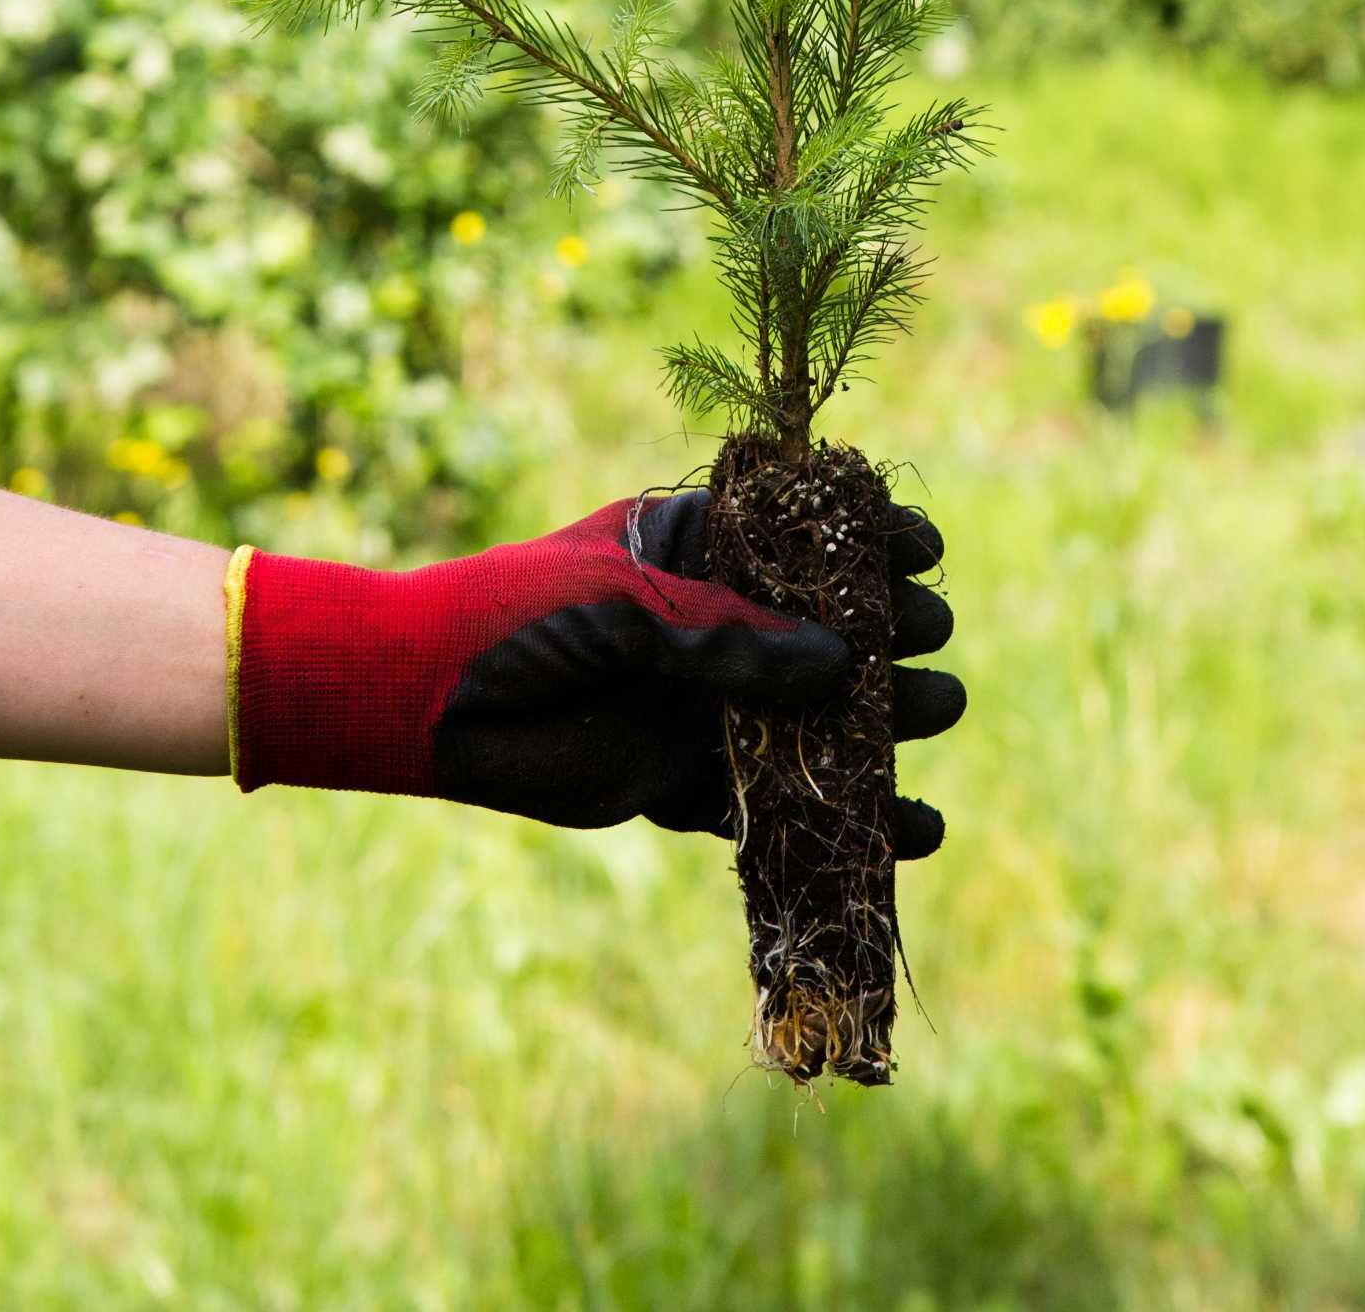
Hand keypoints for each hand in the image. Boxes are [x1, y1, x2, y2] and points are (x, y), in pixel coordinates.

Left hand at [231, 486, 964, 853]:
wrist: (427, 705)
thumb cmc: (521, 621)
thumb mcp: (630, 612)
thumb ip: (733, 640)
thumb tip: (844, 664)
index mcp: (692, 547)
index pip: (801, 534)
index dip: (867, 540)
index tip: (925, 551)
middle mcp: (707, 622)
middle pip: (823, 625)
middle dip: (888, 628)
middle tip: (932, 639)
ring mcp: (699, 702)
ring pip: (811, 713)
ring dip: (880, 717)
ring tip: (937, 714)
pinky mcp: (681, 779)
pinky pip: (775, 802)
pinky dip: (842, 818)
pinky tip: (913, 830)